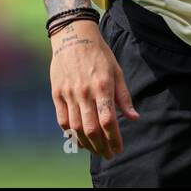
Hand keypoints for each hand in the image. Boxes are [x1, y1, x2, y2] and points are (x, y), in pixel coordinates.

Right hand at [50, 19, 139, 157]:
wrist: (73, 36)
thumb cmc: (99, 54)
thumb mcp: (116, 71)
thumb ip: (124, 97)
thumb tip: (134, 117)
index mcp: (102, 86)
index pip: (108, 121)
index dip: (114, 139)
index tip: (119, 149)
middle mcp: (85, 92)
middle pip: (91, 129)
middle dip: (101, 147)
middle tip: (108, 155)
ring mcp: (69, 93)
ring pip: (76, 128)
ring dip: (86, 144)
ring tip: (95, 150)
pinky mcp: (57, 93)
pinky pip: (62, 120)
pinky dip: (70, 133)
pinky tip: (78, 138)